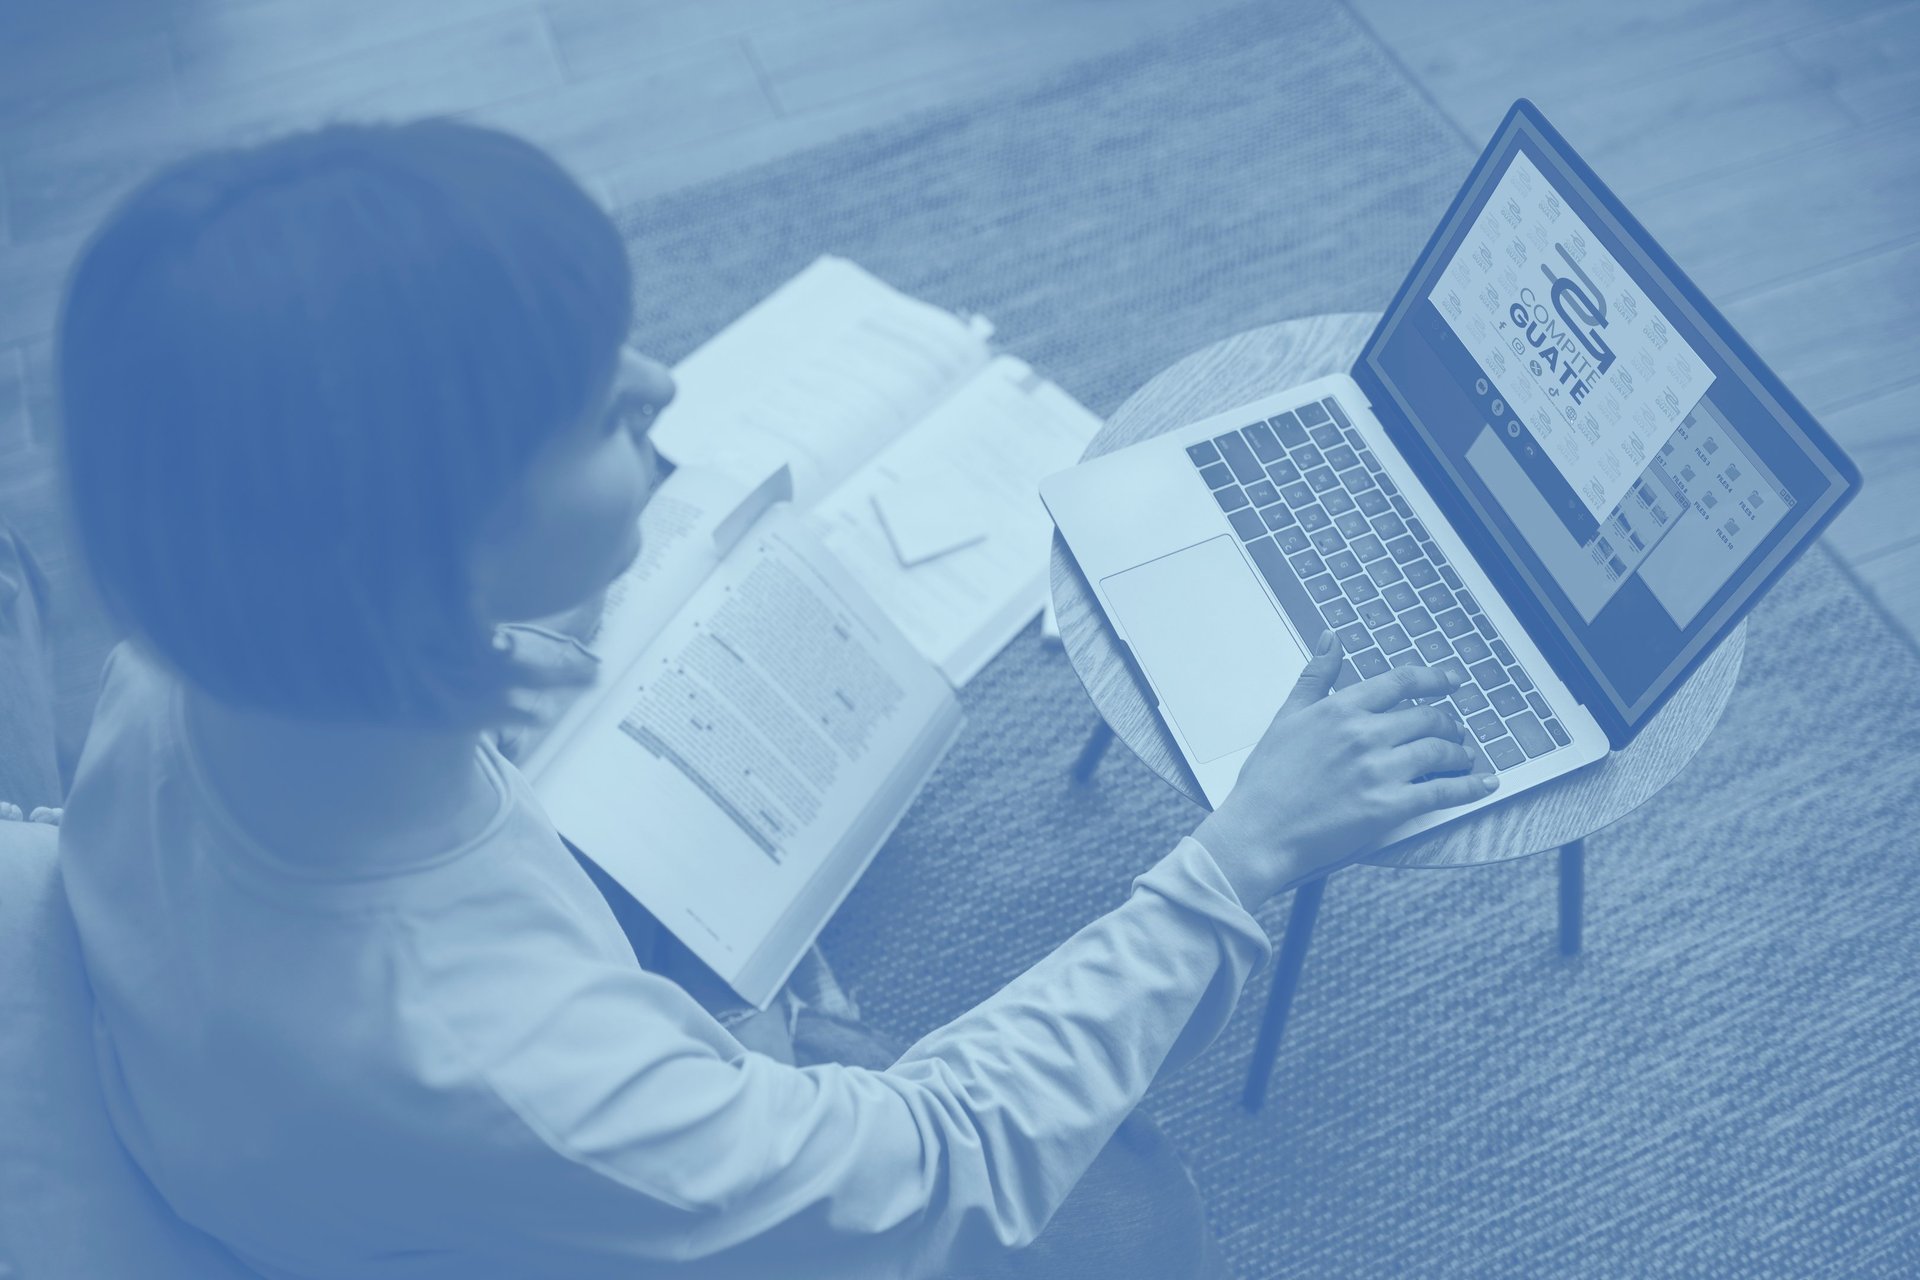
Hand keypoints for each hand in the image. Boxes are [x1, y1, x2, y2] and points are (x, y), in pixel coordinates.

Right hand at [1195, 630, 1495, 907]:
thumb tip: (1331, 638)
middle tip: (1454, 731)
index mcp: (1340, 708)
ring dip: (1458, 754)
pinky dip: (1469, 787)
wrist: (1259, 831)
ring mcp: (1379, 770)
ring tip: (1463, 759)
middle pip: (1428, 717)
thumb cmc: (1266, 780)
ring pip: (1439, 751)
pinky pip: (1442, 792)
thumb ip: (1315, 675)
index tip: (1452, 680)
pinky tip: (1484, 784)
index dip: (1434, 678)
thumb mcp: (1286, 716)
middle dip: (1448, 724)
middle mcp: (1364, 733)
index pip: (1401, 682)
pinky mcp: (1389, 806)